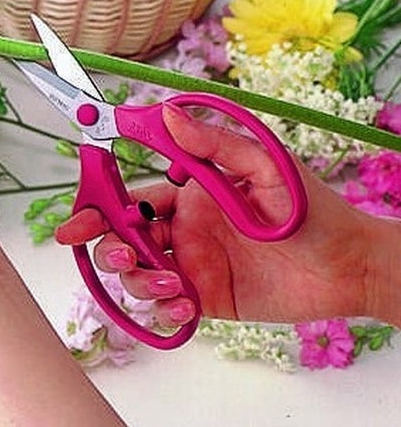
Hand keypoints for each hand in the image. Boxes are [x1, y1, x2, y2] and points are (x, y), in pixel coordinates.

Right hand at [57, 103, 380, 323]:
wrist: (348, 266)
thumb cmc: (312, 210)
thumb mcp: (264, 166)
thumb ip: (212, 145)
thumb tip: (166, 115)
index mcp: (188, 196)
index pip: (129, 197)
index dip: (98, 205)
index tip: (78, 215)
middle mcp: (183, 230)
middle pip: (121, 238)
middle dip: (104, 246)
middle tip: (117, 253)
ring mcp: (191, 267)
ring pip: (137, 274)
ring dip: (139, 280)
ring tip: (172, 283)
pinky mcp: (205, 300)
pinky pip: (166, 309)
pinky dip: (165, 311)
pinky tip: (185, 305)